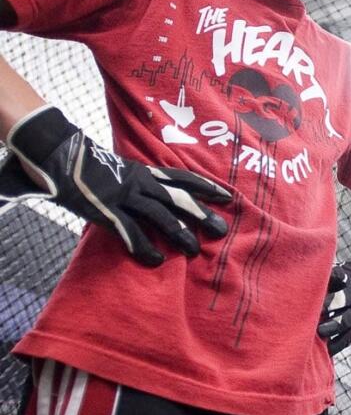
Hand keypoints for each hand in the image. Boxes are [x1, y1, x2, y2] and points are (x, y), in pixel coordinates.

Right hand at [0, 105, 229, 266]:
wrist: (58, 153)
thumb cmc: (87, 162)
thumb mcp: (119, 168)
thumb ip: (136, 180)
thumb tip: (152, 193)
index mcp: (144, 170)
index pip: (182, 178)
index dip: (206, 187)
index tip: (228, 197)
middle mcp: (140, 182)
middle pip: (179, 199)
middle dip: (201, 214)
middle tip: (222, 229)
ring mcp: (124, 196)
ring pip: (161, 216)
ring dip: (179, 235)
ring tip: (194, 251)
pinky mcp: (107, 210)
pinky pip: (130, 232)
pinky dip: (144, 247)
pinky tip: (156, 261)